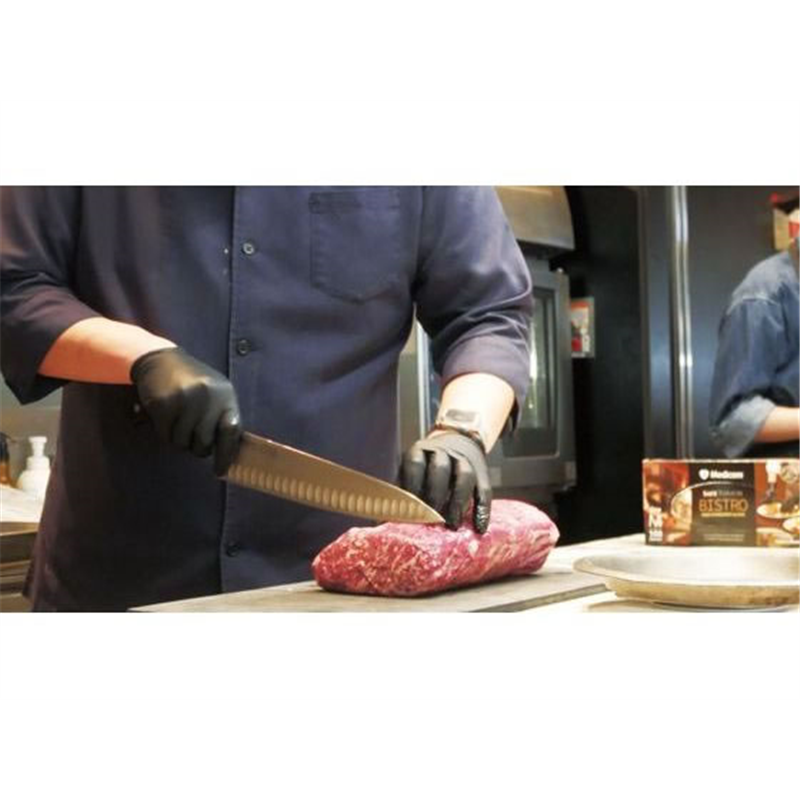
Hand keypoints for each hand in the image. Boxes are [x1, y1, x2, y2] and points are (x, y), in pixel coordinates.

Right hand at [131, 347, 241, 474]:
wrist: (161, 359)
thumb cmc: (192, 382)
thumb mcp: (215, 394)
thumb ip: (222, 418)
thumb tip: (229, 452)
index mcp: (225, 396)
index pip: (231, 432)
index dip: (226, 455)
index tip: (220, 471)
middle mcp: (207, 397)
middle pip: (204, 444)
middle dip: (197, 447)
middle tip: (192, 437)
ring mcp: (184, 400)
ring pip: (183, 443)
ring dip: (179, 440)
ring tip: (178, 423)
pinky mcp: (163, 404)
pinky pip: (165, 435)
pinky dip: (165, 433)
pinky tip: (166, 418)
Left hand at [400, 431, 491, 532]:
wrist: (459, 439)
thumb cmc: (427, 467)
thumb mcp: (411, 471)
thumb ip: (400, 493)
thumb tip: (380, 525)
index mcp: (420, 451)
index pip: (415, 465)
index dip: (413, 486)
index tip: (410, 509)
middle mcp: (443, 452)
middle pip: (441, 469)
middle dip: (436, 494)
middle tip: (432, 519)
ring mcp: (464, 460)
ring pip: (464, 476)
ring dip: (458, 502)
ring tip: (452, 525)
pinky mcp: (482, 473)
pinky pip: (484, 490)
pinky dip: (482, 510)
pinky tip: (479, 527)